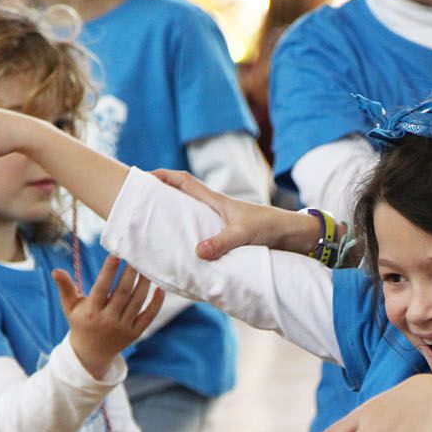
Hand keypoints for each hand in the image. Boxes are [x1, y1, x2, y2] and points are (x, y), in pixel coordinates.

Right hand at [54, 254, 165, 378]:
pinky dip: (156, 303)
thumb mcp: (70, 307)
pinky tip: (160, 289)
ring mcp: (123, 328)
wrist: (91, 353)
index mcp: (91, 312)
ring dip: (144, 284)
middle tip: (135, 257)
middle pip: (123, 293)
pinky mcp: (135, 333)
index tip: (115, 255)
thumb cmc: (80, 323)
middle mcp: (108, 320)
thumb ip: (65, 288)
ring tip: (146, 268)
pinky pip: (148, 316)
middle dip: (129, 273)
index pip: (101, 288)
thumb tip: (56, 270)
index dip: (108, 271)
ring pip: (137, 302)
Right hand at [149, 170, 317, 259]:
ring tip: (153, 232)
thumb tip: (198, 252)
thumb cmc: (269, 227)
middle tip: (140, 207)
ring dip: (174, 221)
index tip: (142, 177)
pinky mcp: (227, 236)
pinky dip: (190, 240)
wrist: (292, 235)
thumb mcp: (244, 234)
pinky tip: (183, 254)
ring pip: (191, 217)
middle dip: (161, 198)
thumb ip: (222, 242)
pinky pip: (202, 235)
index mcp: (215, 201)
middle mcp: (215, 209)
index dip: (163, 177)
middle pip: (182, 198)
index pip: (184, 182)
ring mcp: (220, 222)